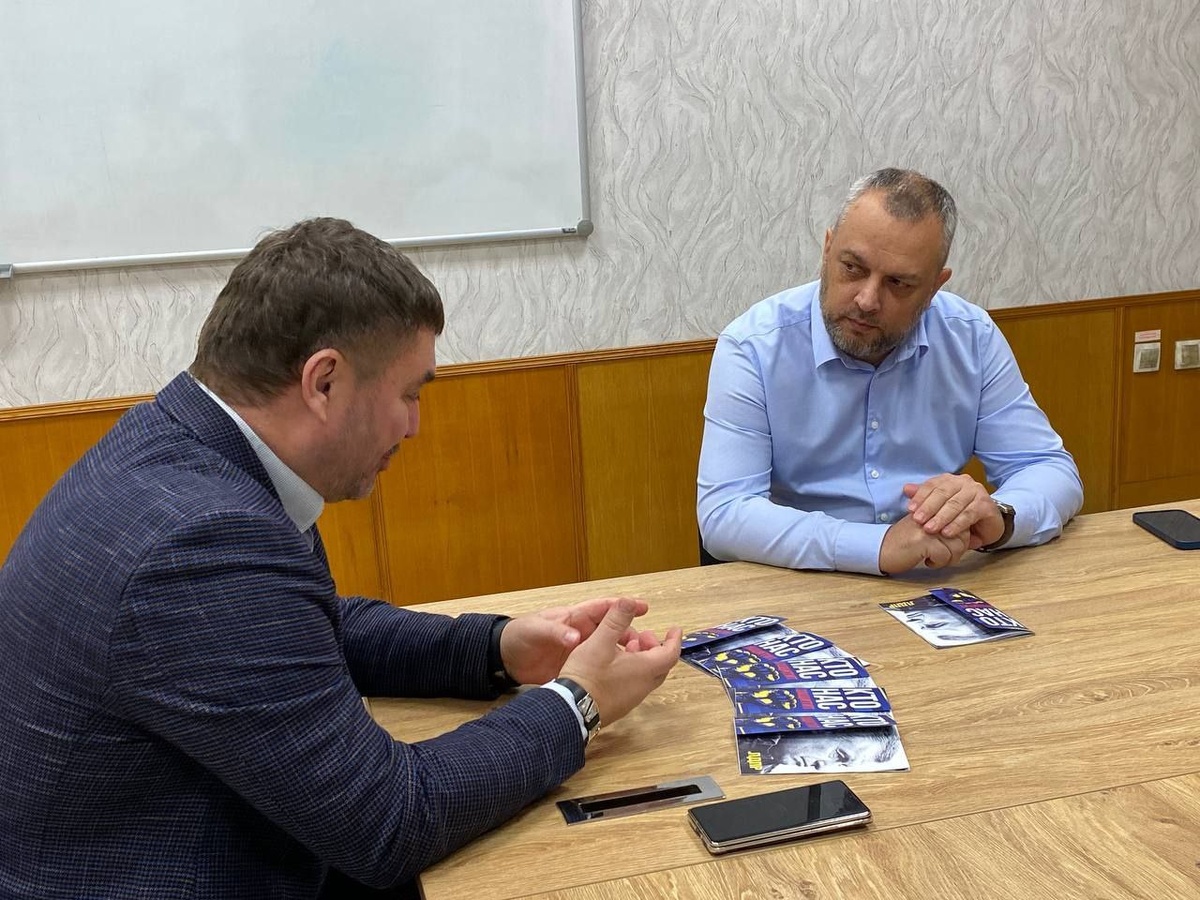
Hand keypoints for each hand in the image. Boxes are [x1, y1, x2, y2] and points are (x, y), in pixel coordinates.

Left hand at [499, 596, 648, 685]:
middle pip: (612, 630)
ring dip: (623, 653)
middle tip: (646, 642)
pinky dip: (610, 671)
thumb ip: (555, 633)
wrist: (506, 658)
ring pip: (608, 650)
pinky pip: (597, 668)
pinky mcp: (575, 668)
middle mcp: (581, 633)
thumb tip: (575, 638)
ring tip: (639, 661)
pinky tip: (622, 678)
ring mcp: (579, 651)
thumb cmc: (520, 635)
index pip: (603, 608)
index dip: (623, 606)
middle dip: (630, 633)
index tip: (642, 606)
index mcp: (574, 618)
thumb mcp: (536, 630)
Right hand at [557, 598, 681, 726]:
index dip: (674, 639)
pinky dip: (631, 670)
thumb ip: (616, 620)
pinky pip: (634, 684)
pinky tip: (613, 664)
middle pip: (660, 665)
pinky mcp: (619, 705)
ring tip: (625, 646)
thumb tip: (629, 602)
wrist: (571, 709)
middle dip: (655, 647)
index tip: (674, 629)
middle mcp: (643, 686)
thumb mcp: (600, 641)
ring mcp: (631, 698)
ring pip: (646, 675)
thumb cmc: (587, 677)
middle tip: (645, 636)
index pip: (671, 653)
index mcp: (645, 669)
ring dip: (642, 658)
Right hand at [879, 513, 971, 574]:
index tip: (948, 548)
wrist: (881, 549)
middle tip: (943, 556)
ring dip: (949, 558)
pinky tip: (926, 561)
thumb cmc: (904, 542)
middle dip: (957, 551)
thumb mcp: (926, 529)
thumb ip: (946, 528)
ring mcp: (927, 528)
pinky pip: (945, 555)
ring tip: (934, 559)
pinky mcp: (923, 542)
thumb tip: (971, 537)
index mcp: (933, 510)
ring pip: (956, 546)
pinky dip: (938, 563)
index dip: (960, 539)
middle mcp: (932, 516)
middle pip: (963, 535)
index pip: (961, 523)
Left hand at [903, 474, 1003, 549]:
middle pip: (943, 493)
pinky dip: (957, 524)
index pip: (932, 485)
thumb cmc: (960, 514)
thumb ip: (924, 497)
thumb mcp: (940, 506)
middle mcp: (964, 482)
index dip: (920, 497)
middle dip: (928, 508)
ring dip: (941, 517)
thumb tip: (906, 488)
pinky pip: (969, 514)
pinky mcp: (986, 505)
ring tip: (929, 529)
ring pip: (955, 504)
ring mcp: (976, 492)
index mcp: (950, 480)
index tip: (910, 509)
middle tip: (918, 520)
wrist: (986, 524)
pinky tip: (947, 533)